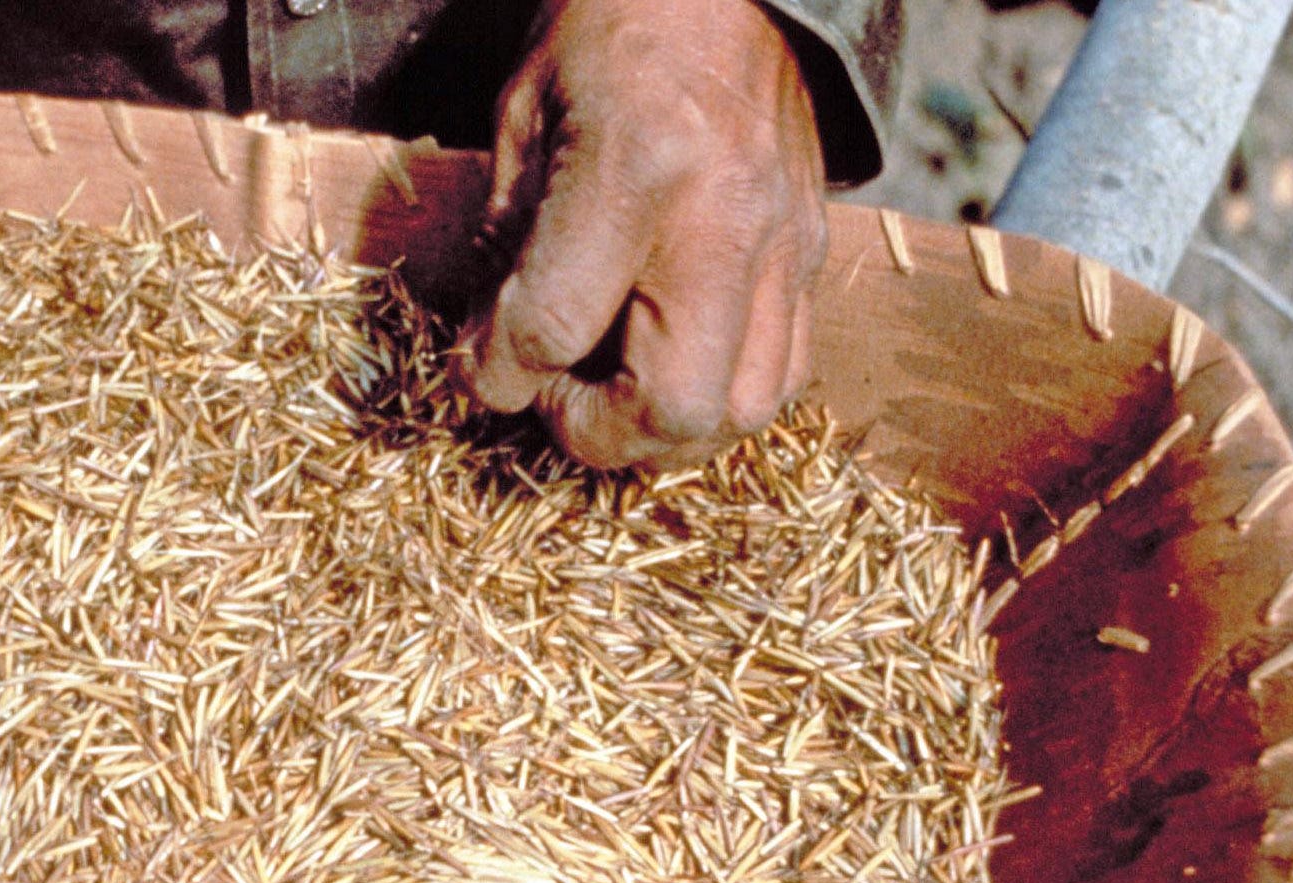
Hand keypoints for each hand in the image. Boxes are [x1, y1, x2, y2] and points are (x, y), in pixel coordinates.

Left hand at [456, 0, 827, 470]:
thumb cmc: (610, 30)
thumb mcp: (525, 117)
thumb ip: (508, 245)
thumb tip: (490, 353)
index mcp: (637, 170)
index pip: (554, 330)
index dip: (497, 375)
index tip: (478, 372)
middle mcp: (723, 220)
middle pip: (675, 407)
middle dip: (597, 432)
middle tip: (554, 396)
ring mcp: (784, 243)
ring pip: (743, 409)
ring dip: (664, 427)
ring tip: (613, 388)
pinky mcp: (814, 252)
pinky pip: (783, 369)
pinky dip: (718, 390)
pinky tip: (668, 357)